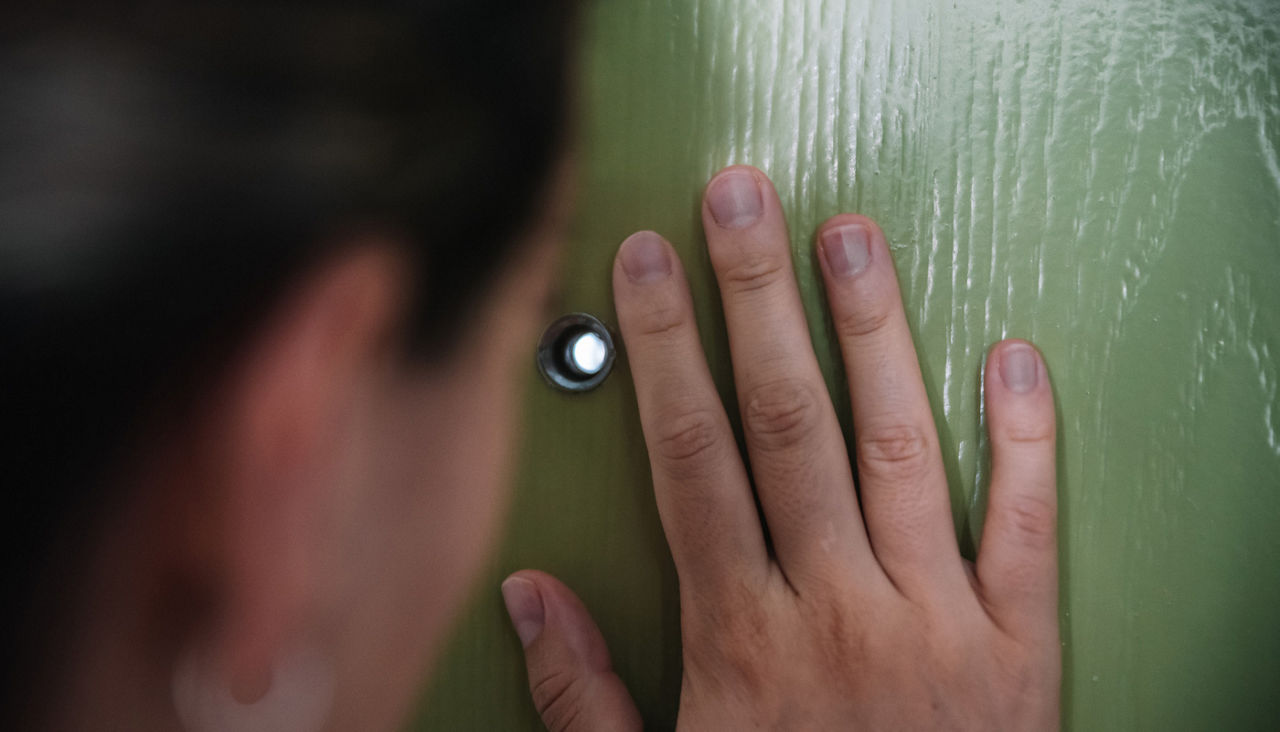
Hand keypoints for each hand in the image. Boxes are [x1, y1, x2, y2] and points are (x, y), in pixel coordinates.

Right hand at [503, 165, 1059, 729]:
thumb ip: (583, 697)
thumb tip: (530, 598)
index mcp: (744, 639)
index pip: (690, 458)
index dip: (665, 350)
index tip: (647, 267)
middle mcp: (839, 611)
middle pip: (786, 422)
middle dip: (755, 297)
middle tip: (741, 200)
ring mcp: (936, 622)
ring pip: (896, 447)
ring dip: (871, 330)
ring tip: (850, 237)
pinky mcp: (1021, 648)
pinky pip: (1025, 528)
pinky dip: (1024, 441)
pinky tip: (1011, 362)